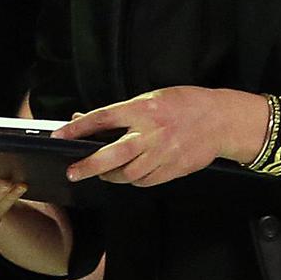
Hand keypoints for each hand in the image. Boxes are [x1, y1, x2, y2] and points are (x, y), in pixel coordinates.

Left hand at [53, 86, 255, 186]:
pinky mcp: (174, 169)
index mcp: (143, 109)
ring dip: (111, 176)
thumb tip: (86, 119)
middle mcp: (151, 133)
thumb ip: (121, 112)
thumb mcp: (151, 98)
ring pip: (128, 174)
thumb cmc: (185, 104)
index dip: (77, 128)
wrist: (221, 120)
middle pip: (112, 155)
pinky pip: (146, 181)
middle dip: (88, 166)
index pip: (102, 119)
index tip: (60, 136)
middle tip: (73, 171)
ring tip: (103, 172)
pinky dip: (133, 180)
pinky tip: (130, 174)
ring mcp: (163, 154)